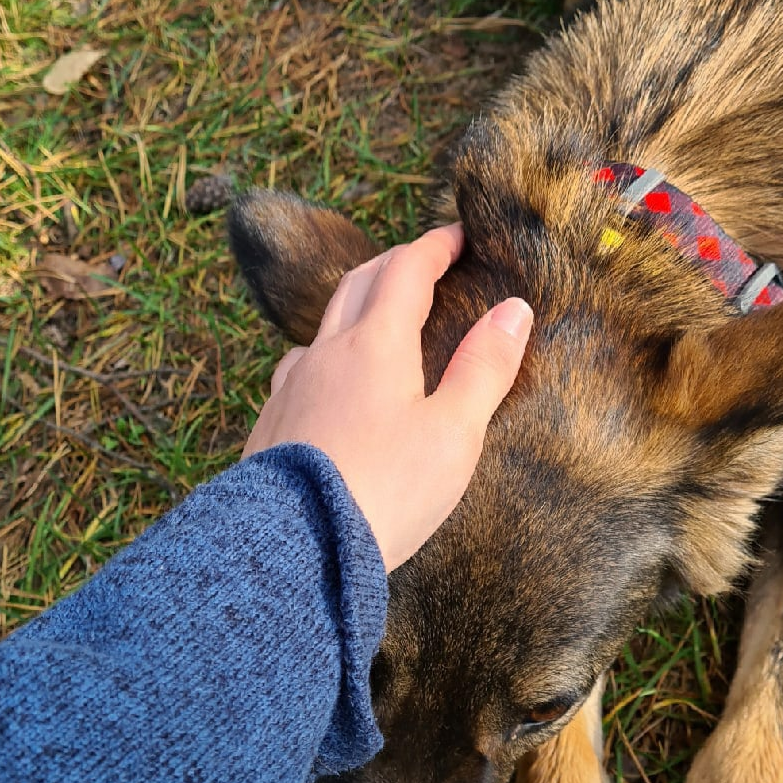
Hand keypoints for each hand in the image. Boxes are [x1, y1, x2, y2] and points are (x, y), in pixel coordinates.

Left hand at [242, 225, 531, 569]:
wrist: (296, 547)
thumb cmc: (384, 490)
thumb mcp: (453, 433)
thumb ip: (484, 367)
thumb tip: (512, 308)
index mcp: (375, 344)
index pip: (405, 271)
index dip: (434, 246)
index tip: (457, 234)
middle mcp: (325, 353)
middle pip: (357, 285)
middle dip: (394, 264)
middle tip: (423, 264)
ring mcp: (290, 387)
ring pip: (322, 326)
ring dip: (354, 308)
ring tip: (377, 320)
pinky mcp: (270, 424)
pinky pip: (298, 369)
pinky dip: (326, 355)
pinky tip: (329, 383)